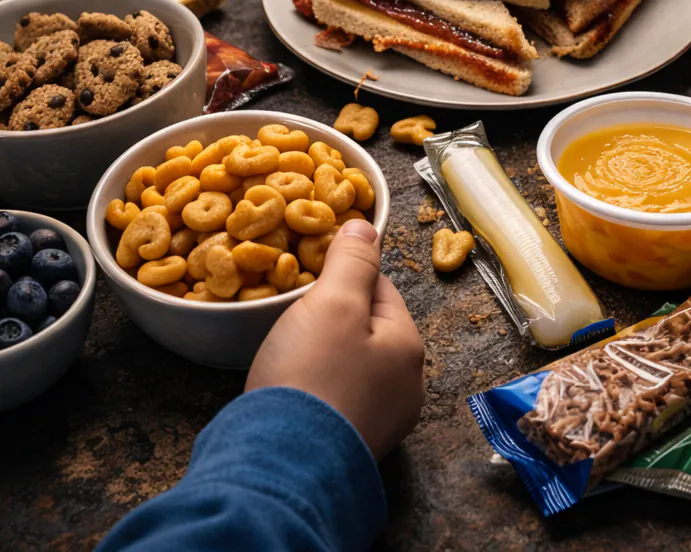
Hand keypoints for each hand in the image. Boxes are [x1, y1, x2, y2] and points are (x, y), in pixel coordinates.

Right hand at [246, 219, 424, 459]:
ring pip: (355, 363)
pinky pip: (340, 397)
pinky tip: (295, 386)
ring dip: (326, 350)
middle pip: (369, 328)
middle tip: (295, 312)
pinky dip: (320, 385)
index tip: (311, 274)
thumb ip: (353, 259)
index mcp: (409, 347)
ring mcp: (382, 422)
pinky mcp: (352, 446)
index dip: (344, 274)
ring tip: (291, 347)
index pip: (381, 288)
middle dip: (335, 315)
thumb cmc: (311, 375)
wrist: (281, 468)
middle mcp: (407, 387)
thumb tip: (366, 223)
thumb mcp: (333, 301)